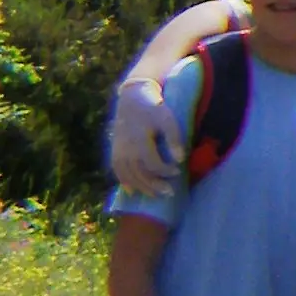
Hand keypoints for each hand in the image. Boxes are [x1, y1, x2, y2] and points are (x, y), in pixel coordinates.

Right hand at [107, 78, 184, 195]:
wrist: (132, 100)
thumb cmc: (154, 110)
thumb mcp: (168, 119)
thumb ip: (174, 138)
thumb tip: (180, 159)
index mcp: (140, 141)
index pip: (152, 163)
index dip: (165, 171)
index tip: (177, 172)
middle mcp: (126, 149)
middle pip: (139, 174)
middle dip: (154, 185)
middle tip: (169, 193)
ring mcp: (118, 151)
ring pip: (127, 176)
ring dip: (141, 187)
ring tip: (155, 195)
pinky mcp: (114, 151)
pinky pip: (117, 171)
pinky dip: (124, 182)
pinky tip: (132, 191)